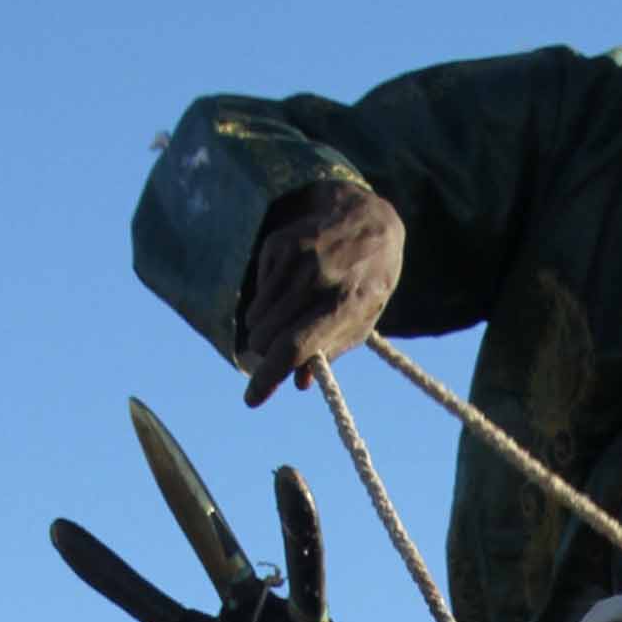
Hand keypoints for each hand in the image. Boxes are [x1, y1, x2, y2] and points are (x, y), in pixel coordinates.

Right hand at [237, 180, 406, 408]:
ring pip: (256, 318)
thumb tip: (297, 382)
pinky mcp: (279, 244)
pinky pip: (257, 291)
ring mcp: (296, 259)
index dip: (269, 377)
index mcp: (343, 305)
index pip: (294, 347)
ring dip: (265, 329)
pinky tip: (292, 286)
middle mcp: (317, 280)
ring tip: (290, 317)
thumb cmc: (367, 282)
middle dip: (267, 354)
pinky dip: (267, 301)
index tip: (251, 400)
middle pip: (268, 337)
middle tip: (279, 352)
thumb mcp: (361, 320)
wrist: (369, 222)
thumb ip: (330, 351)